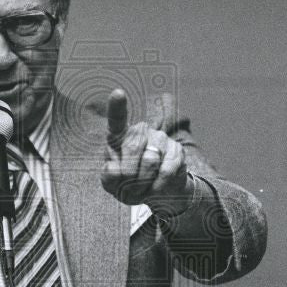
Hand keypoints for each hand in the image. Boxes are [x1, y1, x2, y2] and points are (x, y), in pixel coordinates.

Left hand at [101, 88, 193, 215]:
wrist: (158, 192)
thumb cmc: (130, 183)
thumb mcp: (113, 184)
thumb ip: (108, 177)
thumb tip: (114, 168)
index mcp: (121, 136)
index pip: (117, 120)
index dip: (117, 107)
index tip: (118, 93)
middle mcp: (141, 132)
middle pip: (132, 148)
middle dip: (128, 175)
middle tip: (129, 190)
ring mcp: (161, 139)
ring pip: (149, 161)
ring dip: (142, 184)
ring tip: (141, 191)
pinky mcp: (177, 151)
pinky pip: (165, 171)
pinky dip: (157, 187)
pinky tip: (155, 189)